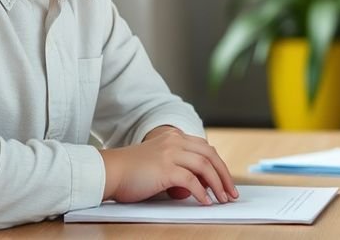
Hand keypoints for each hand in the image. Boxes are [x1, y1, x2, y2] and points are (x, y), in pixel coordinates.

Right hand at [100, 127, 238, 204]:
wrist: (108, 171)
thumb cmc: (130, 172)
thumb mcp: (158, 162)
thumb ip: (177, 167)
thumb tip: (196, 186)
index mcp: (173, 137)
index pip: (205, 148)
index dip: (218, 165)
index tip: (225, 181)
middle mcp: (174, 141)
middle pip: (210, 155)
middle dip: (224, 174)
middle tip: (231, 192)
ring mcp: (170, 153)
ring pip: (205, 166)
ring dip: (217, 184)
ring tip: (222, 198)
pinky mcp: (165, 168)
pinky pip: (192, 180)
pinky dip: (201, 192)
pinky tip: (205, 202)